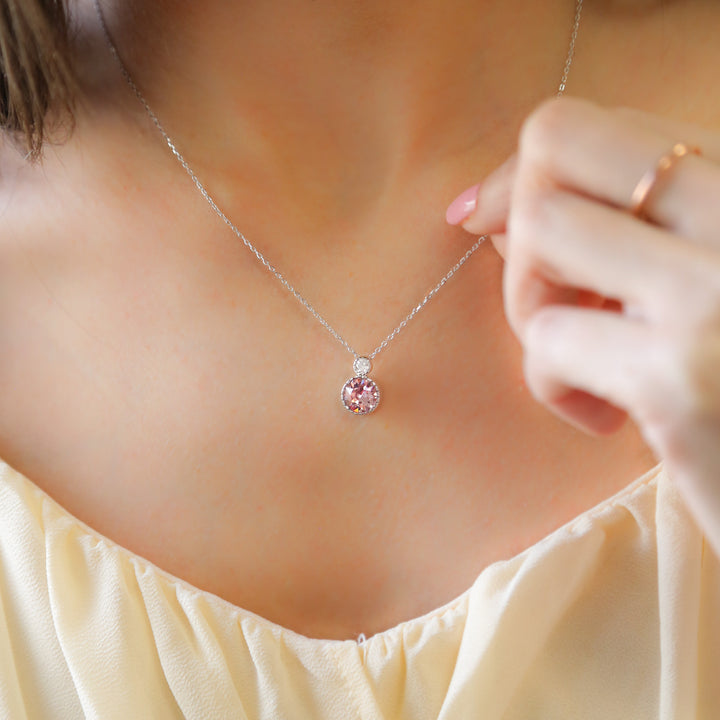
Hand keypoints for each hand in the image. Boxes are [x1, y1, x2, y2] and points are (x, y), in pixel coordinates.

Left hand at [447, 96, 719, 555]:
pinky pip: (549, 341)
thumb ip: (623, 231)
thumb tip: (490, 209)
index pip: (604, 124)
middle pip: (558, 139)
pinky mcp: (681, 381)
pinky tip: (605, 419)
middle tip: (547, 289)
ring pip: (542, 230)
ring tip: (585, 361)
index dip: (526, 172)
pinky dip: (551, 383)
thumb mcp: (700, 279)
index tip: (487, 220)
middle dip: (517, 214)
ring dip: (532, 304)